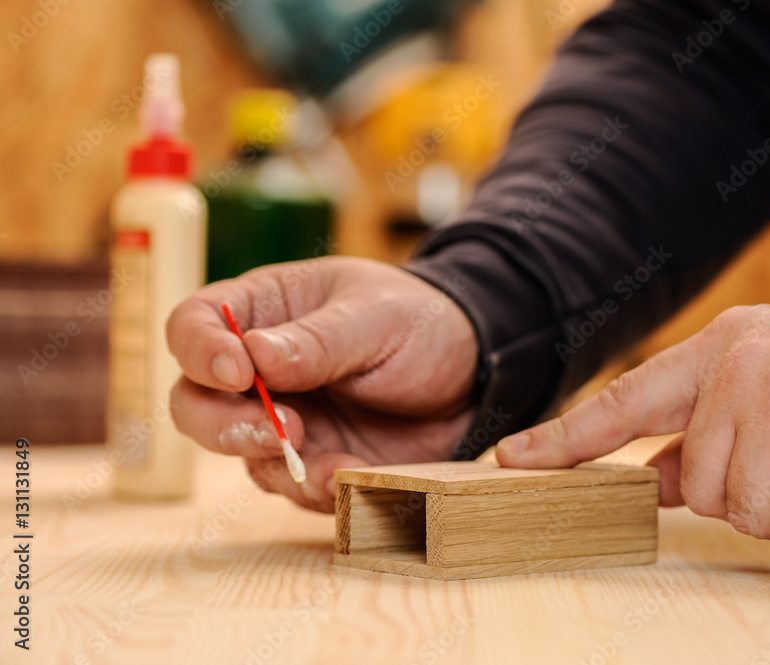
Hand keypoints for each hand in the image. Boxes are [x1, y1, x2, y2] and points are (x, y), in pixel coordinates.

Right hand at [167, 257, 477, 512]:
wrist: (473, 372)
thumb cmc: (418, 322)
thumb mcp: (375, 317)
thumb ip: (318, 339)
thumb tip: (255, 355)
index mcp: (261, 311)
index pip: (192, 327)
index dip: (200, 351)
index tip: (238, 372)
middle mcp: (257, 372)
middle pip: (195, 405)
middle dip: (225, 426)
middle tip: (282, 430)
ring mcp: (283, 421)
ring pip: (240, 456)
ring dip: (277, 465)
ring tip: (333, 463)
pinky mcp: (315, 461)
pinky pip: (295, 488)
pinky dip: (319, 489)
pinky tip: (353, 476)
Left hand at [496, 304, 769, 558]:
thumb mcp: (769, 383)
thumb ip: (705, 427)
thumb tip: (651, 478)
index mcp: (718, 349)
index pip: (624, 400)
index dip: (565, 437)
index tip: (511, 459)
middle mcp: (737, 370)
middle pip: (695, 484)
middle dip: (748, 496)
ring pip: (742, 511)